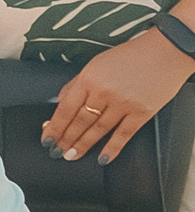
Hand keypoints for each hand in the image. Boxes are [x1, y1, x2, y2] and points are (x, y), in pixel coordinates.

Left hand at [44, 29, 194, 162]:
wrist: (164, 53)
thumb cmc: (129, 57)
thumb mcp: (95, 64)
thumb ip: (77, 84)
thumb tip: (60, 103)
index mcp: (88, 79)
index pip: (66, 108)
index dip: (55, 127)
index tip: (47, 139)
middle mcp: (103, 92)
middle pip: (80, 121)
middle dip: (66, 139)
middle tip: (57, 152)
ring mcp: (123, 104)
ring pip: (98, 130)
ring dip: (84, 145)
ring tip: (73, 156)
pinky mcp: (142, 112)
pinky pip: (123, 134)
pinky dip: (112, 148)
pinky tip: (103, 158)